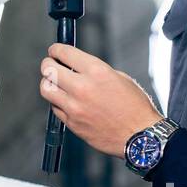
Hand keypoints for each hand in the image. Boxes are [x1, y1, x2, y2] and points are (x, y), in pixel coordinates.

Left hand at [39, 43, 162, 157]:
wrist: (140, 136)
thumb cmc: (135, 107)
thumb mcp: (120, 77)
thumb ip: (95, 70)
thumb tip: (76, 66)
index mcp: (96, 72)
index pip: (64, 53)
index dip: (56, 50)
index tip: (54, 51)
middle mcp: (82, 88)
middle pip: (48, 69)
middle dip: (47, 64)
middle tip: (50, 64)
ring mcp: (75, 107)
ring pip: (45, 89)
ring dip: (48, 83)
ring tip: (54, 83)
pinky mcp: (72, 123)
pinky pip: (55, 108)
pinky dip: (57, 102)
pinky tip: (66, 101)